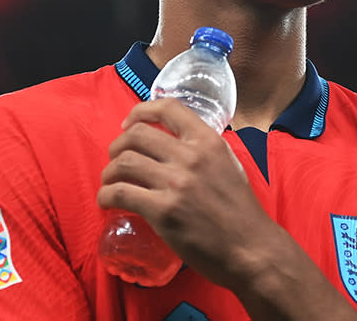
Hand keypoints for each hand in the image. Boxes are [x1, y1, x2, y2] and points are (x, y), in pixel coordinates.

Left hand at [96, 98, 271, 287]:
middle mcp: (190, 156)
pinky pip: (119, 193)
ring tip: (110, 182)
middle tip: (116, 160)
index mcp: (208, 141)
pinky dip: (105, 196)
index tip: (128, 123)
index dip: (140, 111)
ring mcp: (175, 184)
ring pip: (123, 162)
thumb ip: (203, 151)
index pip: (167, 108)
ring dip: (109, 172)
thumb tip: (175, 143)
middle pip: (136, 134)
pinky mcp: (162, 211)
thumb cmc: (241, 211)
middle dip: (117, 146)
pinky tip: (107, 202)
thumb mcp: (228, 165)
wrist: (251, 248)